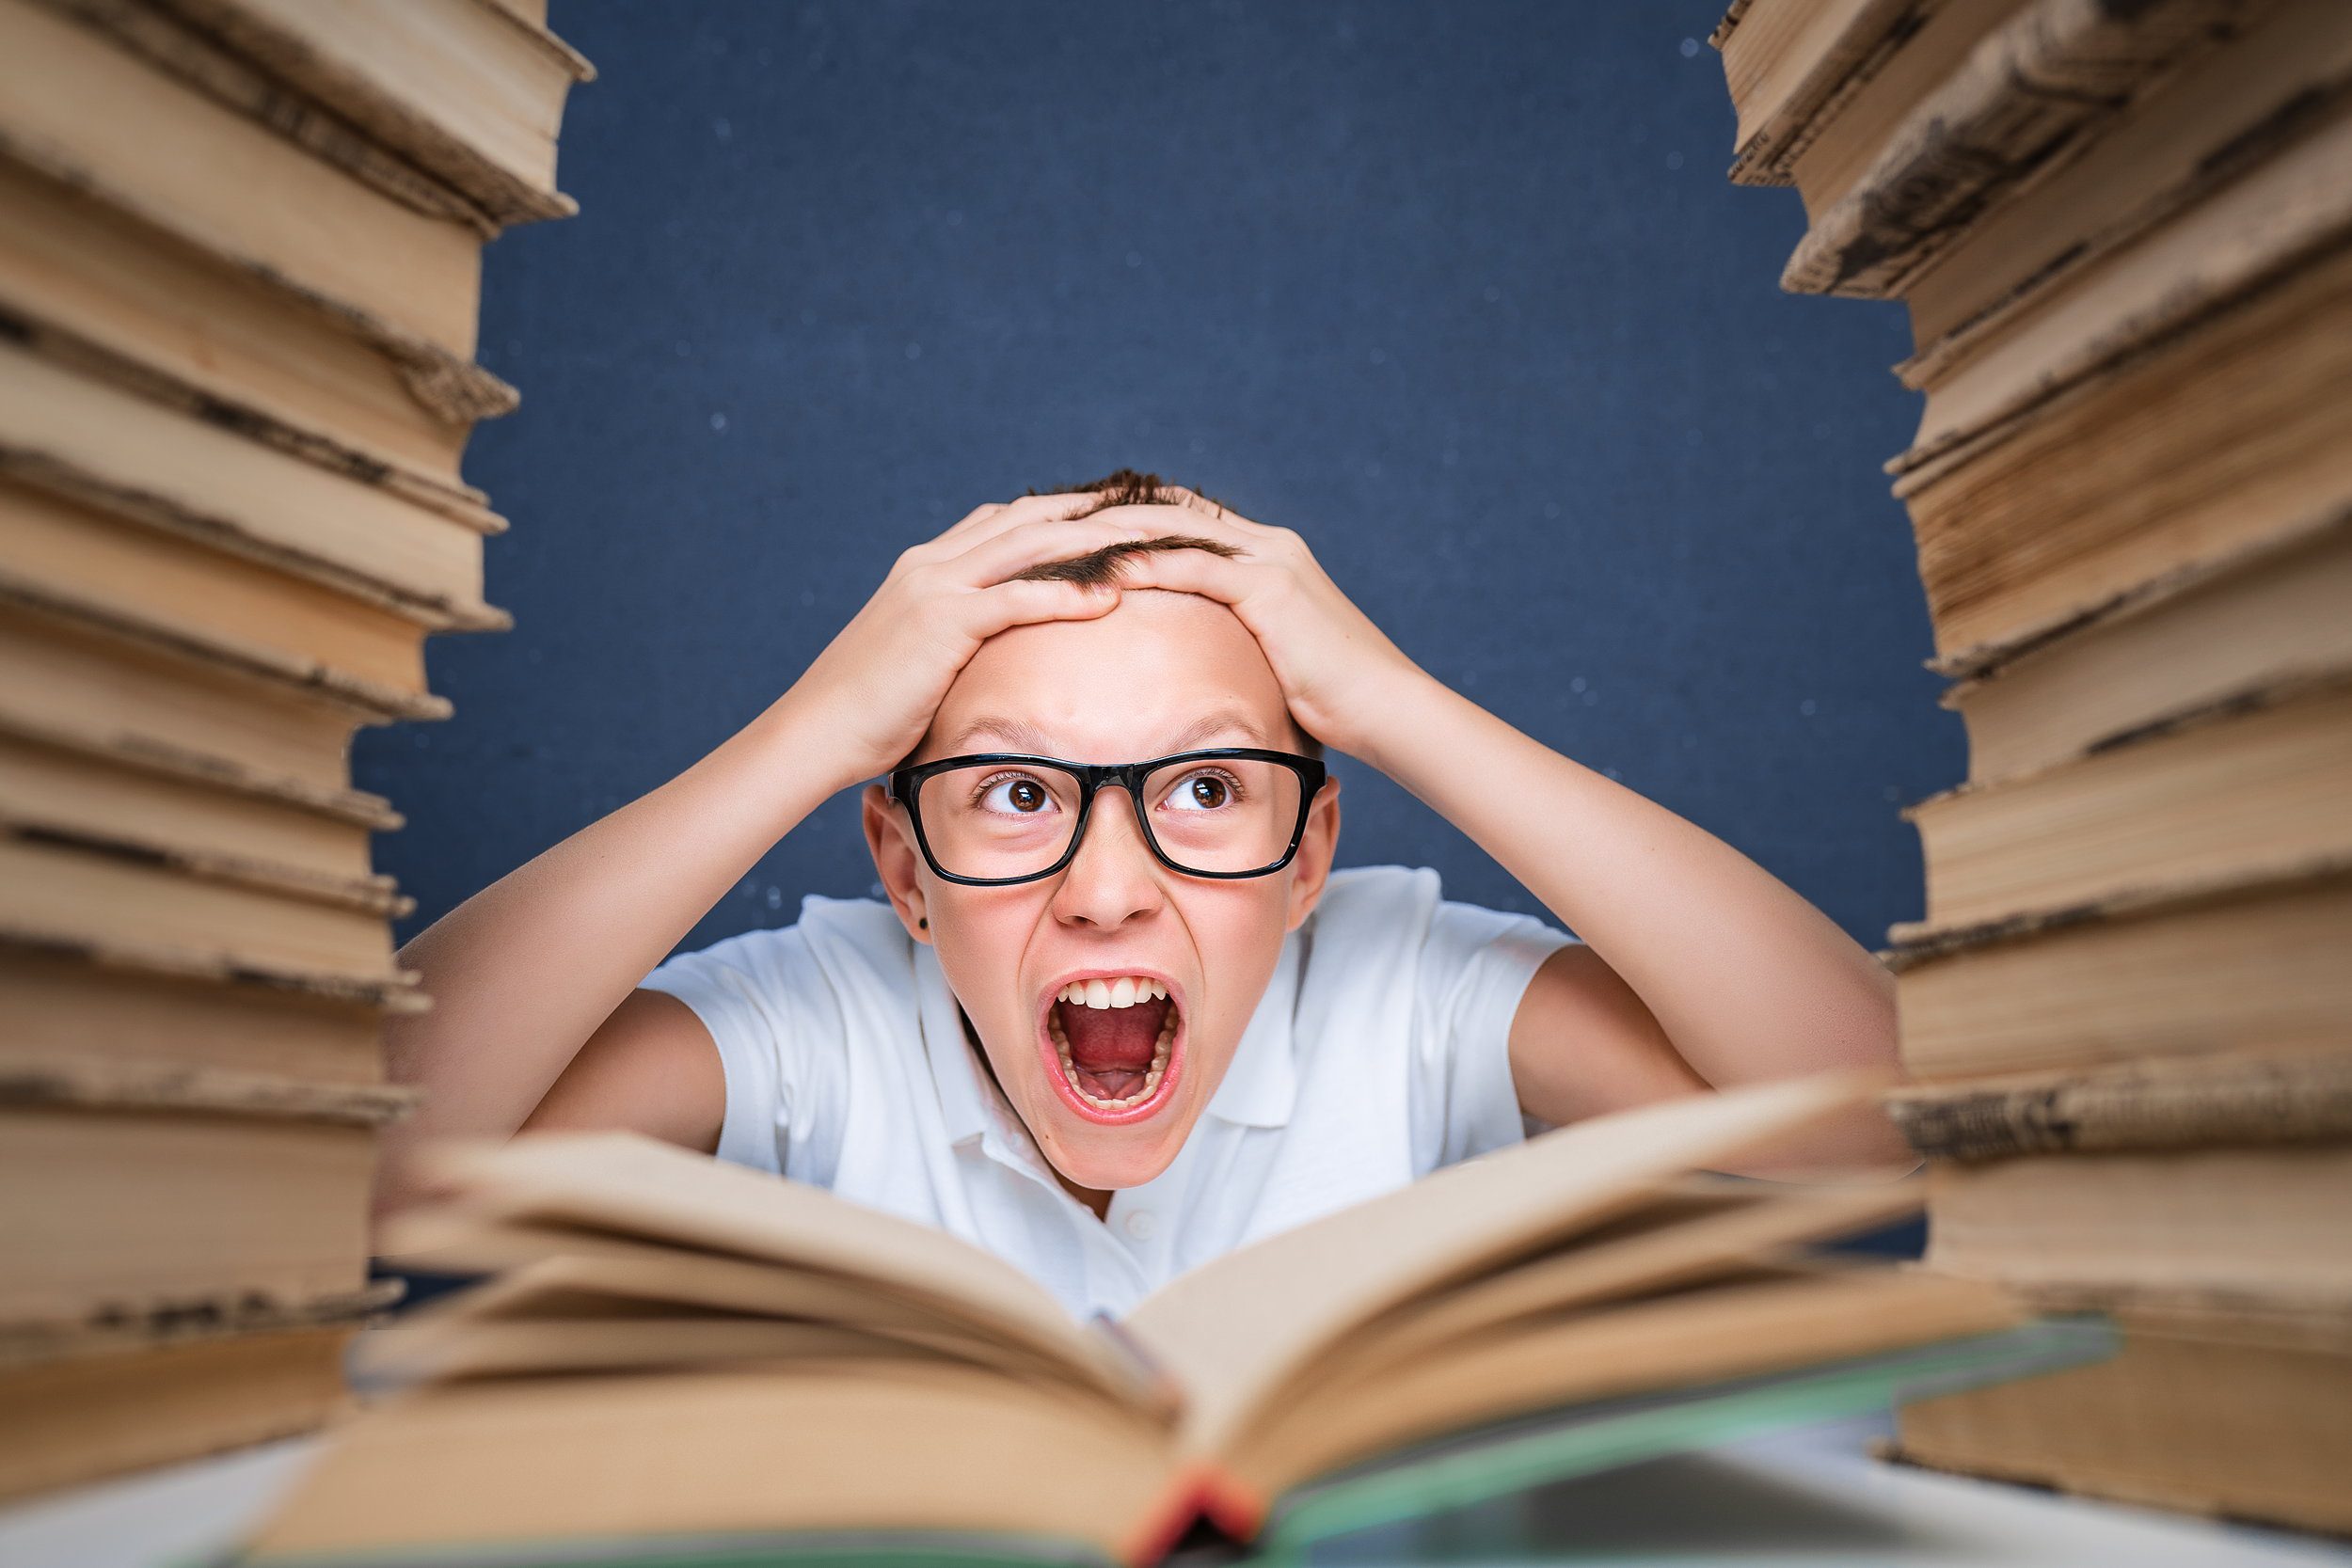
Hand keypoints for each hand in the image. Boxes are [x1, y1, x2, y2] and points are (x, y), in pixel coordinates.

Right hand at [780, 495, 1165, 791]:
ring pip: (1031, 545)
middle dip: (1095, 513)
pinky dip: (1066, 594)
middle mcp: (933, 563)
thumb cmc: (867, 713)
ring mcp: (935, 587)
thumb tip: (996, 661)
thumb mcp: (919, 663)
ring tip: (1151, 546)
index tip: (1116, 515)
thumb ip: (957, 644)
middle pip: (1031, 518)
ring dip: (1095, 543)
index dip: (1065, 513)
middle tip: (1155, 516)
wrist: (814, 732)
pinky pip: (1016, 598)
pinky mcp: (940, 622)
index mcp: (927, 567)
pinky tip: (1111, 599)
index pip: (1008, 519)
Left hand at [1081, 490, 1433, 758]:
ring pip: (1174, 529)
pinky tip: (1102, 573)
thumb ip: (1239, 645)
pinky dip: (1146, 565)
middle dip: (1109, 514)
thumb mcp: (1277, 660)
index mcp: (1268, 555)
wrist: (1388, 708)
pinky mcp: (1270, 588)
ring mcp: (1270, 560)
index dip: (1130, 520)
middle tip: (1047, 523)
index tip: (1076, 531)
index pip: (1186, 519)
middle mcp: (1268, 544)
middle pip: (1171, 510)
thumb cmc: (1337, 699)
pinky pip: (1193, 566)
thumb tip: (1197, 669)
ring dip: (1115, 533)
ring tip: (1058, 542)